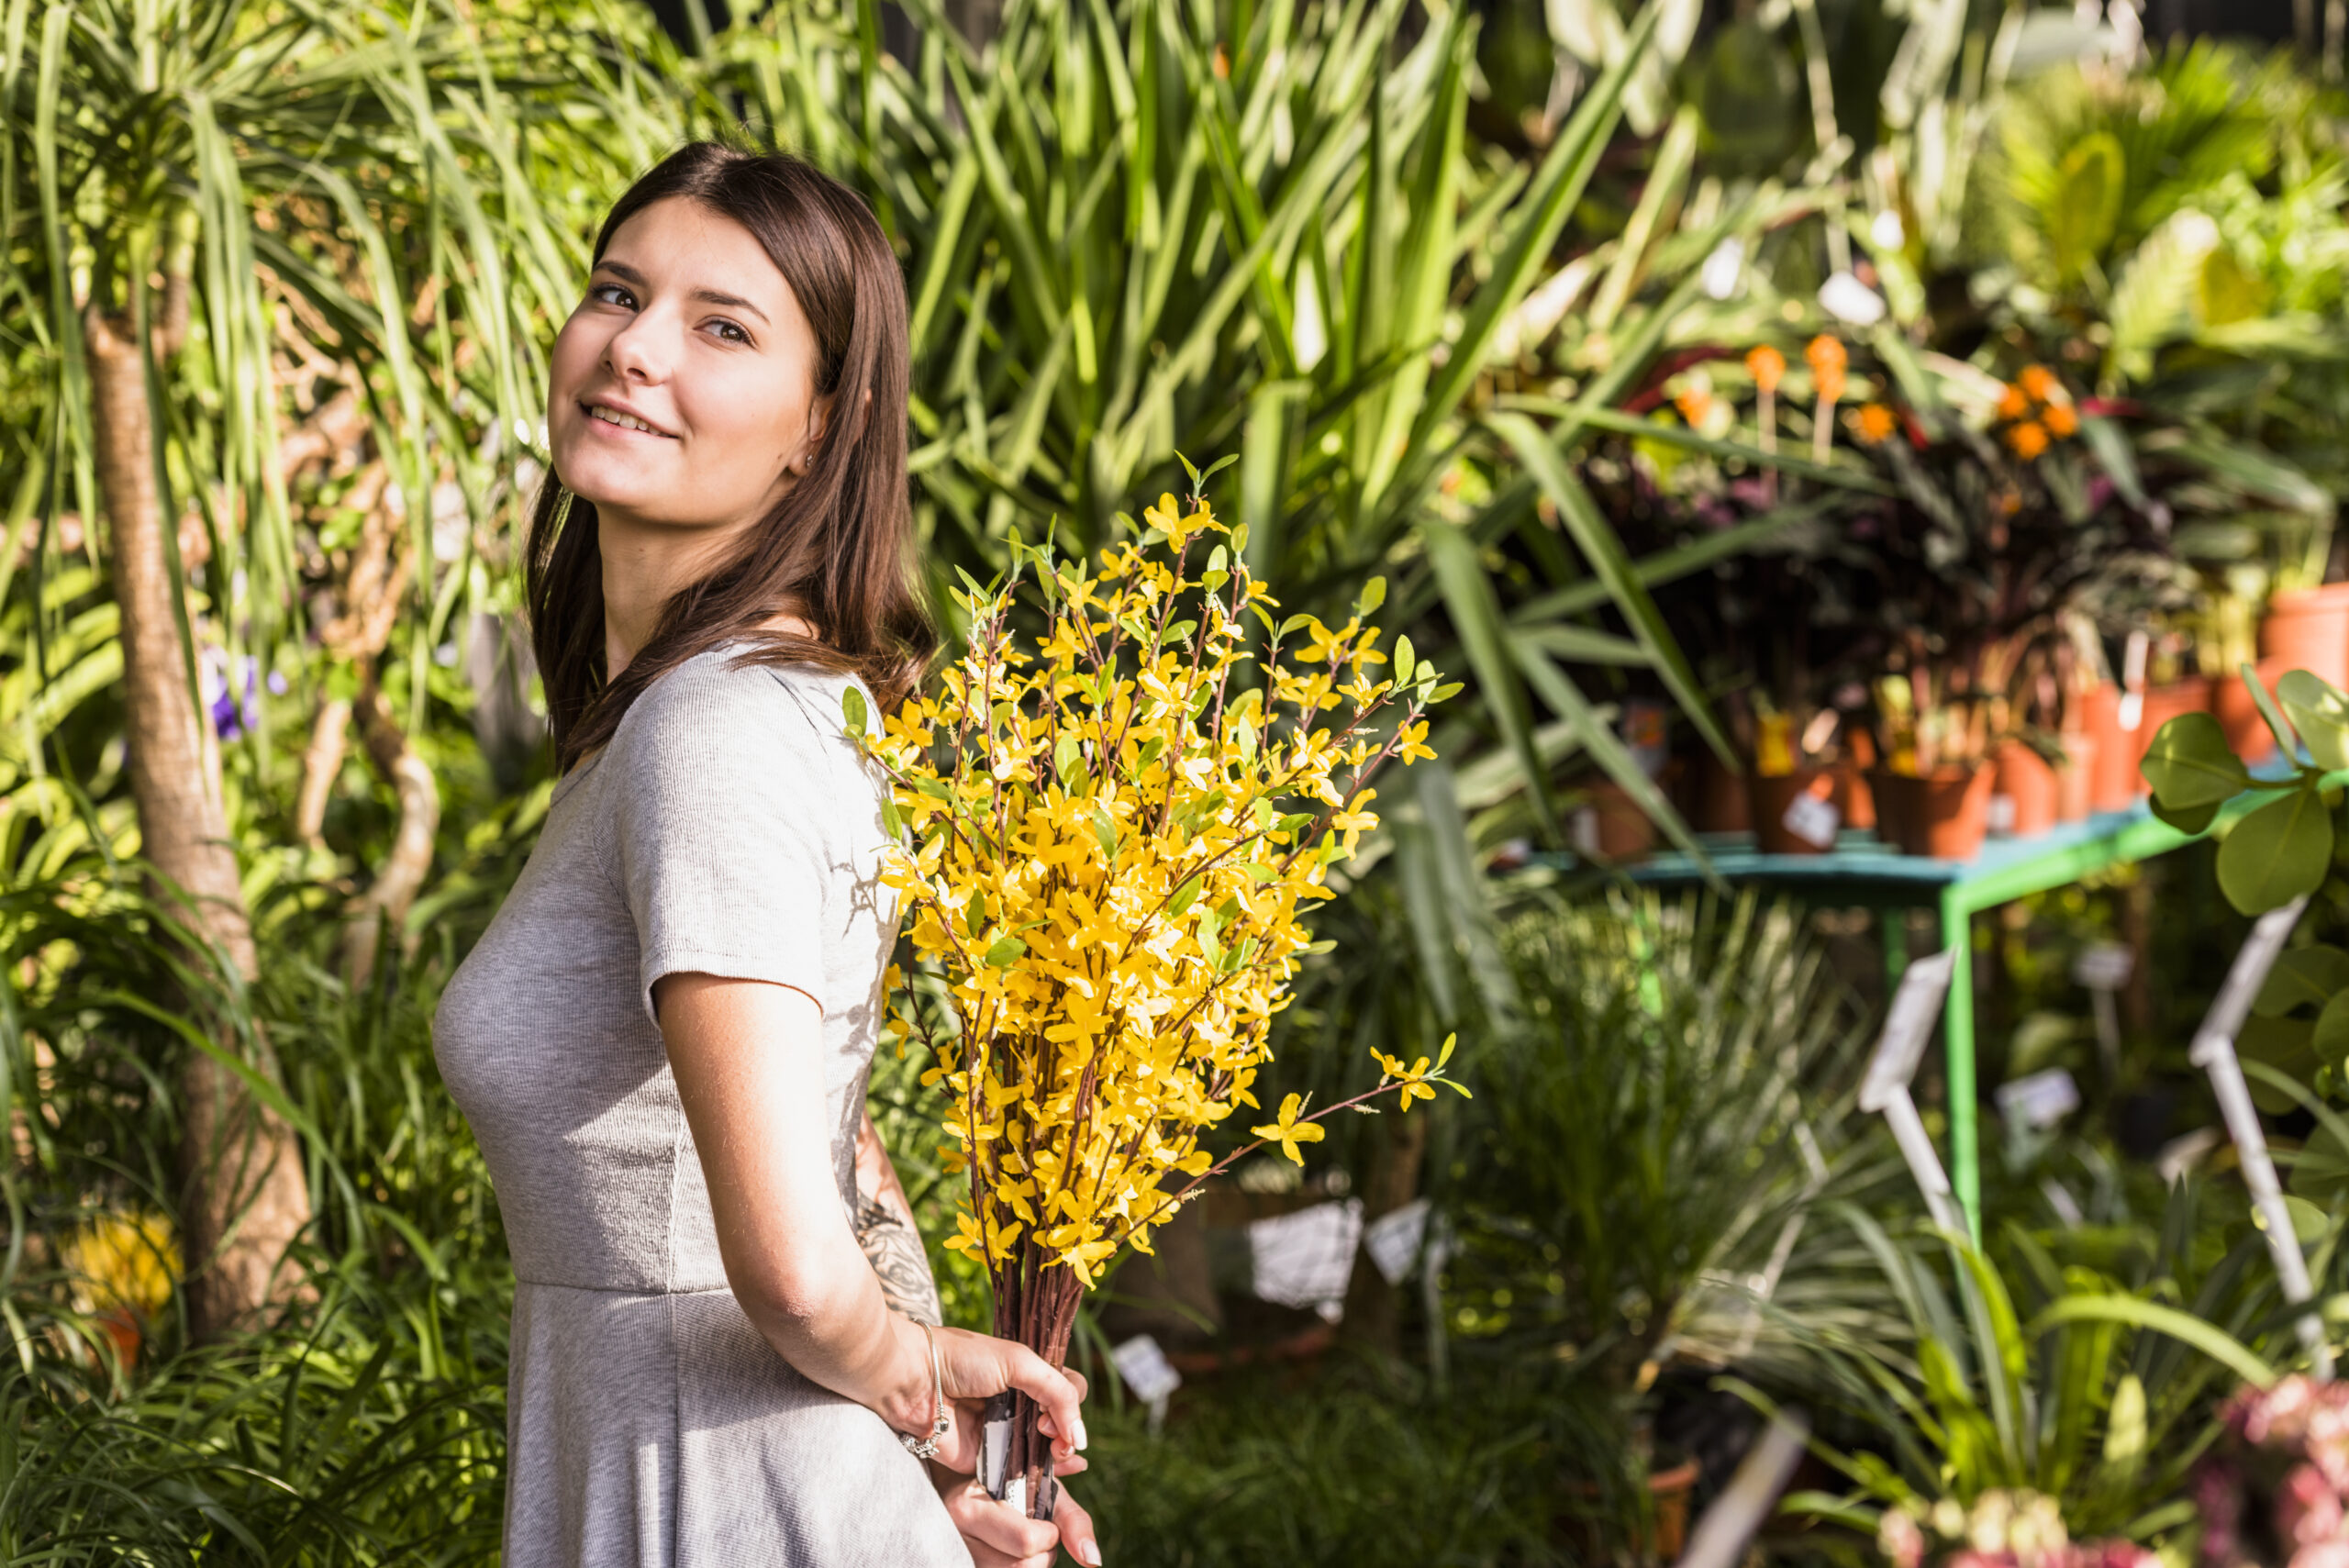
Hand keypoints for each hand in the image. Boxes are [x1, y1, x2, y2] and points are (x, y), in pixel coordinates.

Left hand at [920, 1327, 1090, 1476]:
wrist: (912, 1380)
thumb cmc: (962, 1360)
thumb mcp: (1019, 1361)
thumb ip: (1058, 1392)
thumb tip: (1079, 1436)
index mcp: (1024, 1374)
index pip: (1066, 1390)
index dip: (1070, 1405)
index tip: (1051, 1412)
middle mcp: (1016, 1404)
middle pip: (1060, 1423)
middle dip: (1068, 1432)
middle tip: (1050, 1434)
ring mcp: (1002, 1433)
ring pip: (1044, 1452)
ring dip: (1060, 1457)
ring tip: (1058, 1455)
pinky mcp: (985, 1460)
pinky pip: (1018, 1474)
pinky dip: (1039, 1478)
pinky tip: (1056, 1476)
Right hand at [935, 1469, 1100, 1567]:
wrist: (957, 1488)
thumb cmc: (1007, 1485)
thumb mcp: (1040, 1489)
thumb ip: (1072, 1520)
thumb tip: (1093, 1560)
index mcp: (969, 1508)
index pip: (1026, 1541)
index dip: (1049, 1535)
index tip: (1046, 1522)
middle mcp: (955, 1538)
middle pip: (1022, 1567)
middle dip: (1044, 1554)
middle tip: (1038, 1535)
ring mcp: (956, 1558)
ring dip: (1032, 1565)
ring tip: (1025, 1545)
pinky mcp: (963, 1566)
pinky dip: (1019, 1567)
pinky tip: (1013, 1555)